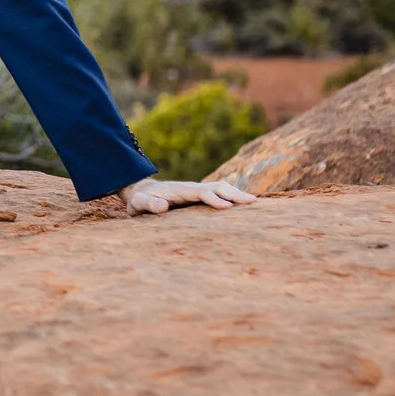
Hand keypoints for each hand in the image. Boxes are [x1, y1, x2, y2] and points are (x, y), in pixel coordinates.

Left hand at [118, 177, 257, 214]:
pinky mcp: (200, 197)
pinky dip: (233, 197)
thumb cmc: (140, 201)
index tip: (228, 208)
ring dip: (237, 194)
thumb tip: (162, 206)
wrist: (141, 192)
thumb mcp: (139, 204)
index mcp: (180, 191)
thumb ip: (149, 204)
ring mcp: (197, 191)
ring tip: (255, 203)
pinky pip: (220, 194)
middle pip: (217, 187)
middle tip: (253, 202)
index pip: (201, 192)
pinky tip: (244, 205)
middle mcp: (192, 188)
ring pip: (221, 189)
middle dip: (234, 194)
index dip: (214, 199)